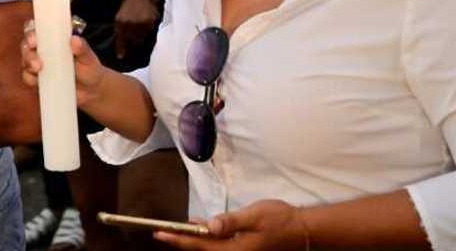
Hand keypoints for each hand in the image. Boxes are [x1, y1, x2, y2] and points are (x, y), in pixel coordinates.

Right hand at [21, 24, 107, 108]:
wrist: (91, 91)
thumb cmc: (89, 68)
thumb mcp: (88, 58)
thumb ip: (82, 48)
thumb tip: (75, 40)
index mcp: (53, 37)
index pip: (37, 28)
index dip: (31, 30)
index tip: (34, 39)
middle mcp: (43, 48)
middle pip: (27, 44)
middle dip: (27, 49)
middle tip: (36, 58)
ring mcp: (38, 63)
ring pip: (25, 59)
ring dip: (28, 62)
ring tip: (37, 69)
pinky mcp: (37, 79)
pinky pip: (27, 77)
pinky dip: (29, 78)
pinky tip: (36, 80)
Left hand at [114, 0, 161, 58]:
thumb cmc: (131, 3)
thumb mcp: (121, 14)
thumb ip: (121, 27)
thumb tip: (122, 42)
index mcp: (119, 22)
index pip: (119, 39)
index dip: (121, 49)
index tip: (120, 57)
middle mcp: (128, 24)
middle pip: (131, 42)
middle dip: (132, 44)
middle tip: (134, 43)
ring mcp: (139, 24)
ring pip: (140, 39)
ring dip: (140, 39)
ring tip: (142, 33)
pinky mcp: (149, 24)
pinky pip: (148, 34)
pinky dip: (148, 33)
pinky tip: (147, 28)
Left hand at [155, 200, 307, 249]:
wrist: (302, 229)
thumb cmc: (280, 220)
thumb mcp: (254, 216)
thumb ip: (230, 222)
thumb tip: (209, 226)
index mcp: (236, 250)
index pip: (200, 245)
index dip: (179, 239)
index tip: (161, 233)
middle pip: (202, 249)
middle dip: (181, 240)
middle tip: (161, 231)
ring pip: (209, 247)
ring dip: (193, 239)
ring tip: (174, 230)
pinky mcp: (242, 247)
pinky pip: (219, 244)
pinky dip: (206, 236)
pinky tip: (200, 225)